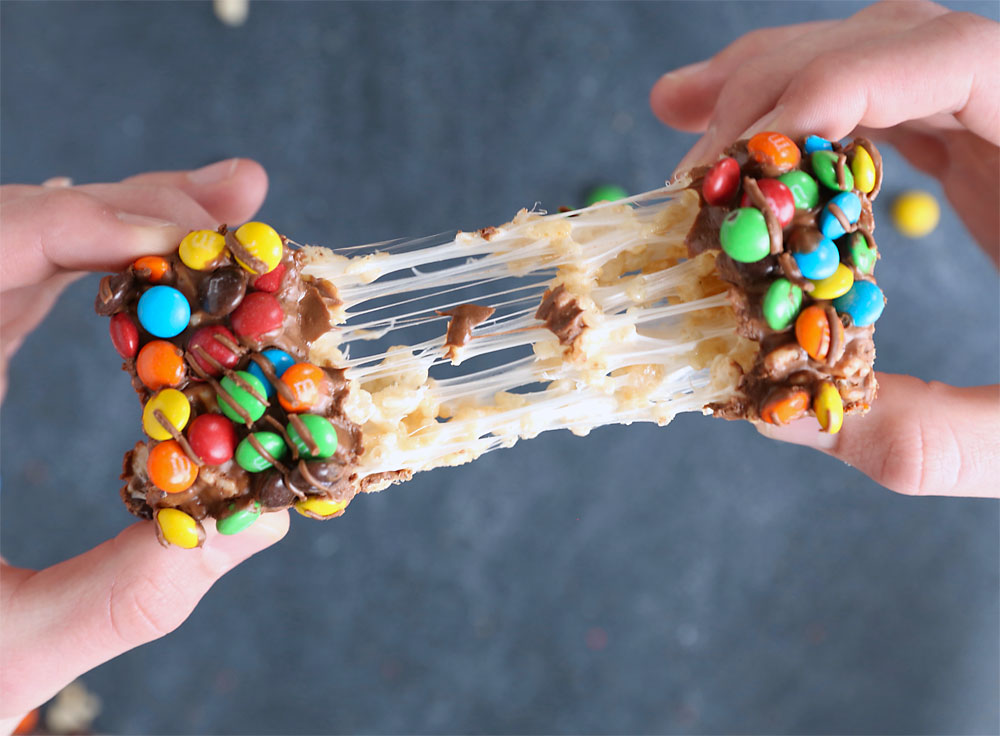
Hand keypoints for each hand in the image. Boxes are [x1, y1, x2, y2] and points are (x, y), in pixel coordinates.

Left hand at [0, 160, 290, 730]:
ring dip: (126, 223)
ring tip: (220, 218)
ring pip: (19, 247)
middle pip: (12, 231)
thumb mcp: (13, 647)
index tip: (193, 239)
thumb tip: (267, 517)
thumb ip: (137, 588)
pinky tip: (144, 249)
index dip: (89, 225)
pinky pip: (13, 285)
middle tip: (238, 199)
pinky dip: (90, 261)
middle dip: (133, 207)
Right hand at [649, 0, 999, 497]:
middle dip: (775, 86)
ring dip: (775, 85)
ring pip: (880, 57)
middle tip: (693, 165)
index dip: (840, 80)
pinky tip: (753, 149)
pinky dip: (810, 119)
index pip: (956, 57)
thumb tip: (771, 413)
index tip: (745, 148)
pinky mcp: (987, 152)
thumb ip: (926, 437)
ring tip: (689, 128)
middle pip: (896, 40)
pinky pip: (887, 108)